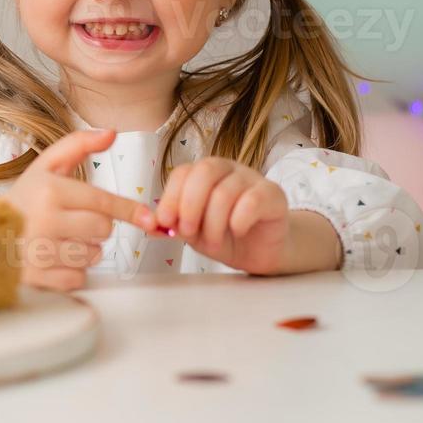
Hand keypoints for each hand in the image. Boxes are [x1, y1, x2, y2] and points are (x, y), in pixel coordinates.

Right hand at [10, 128, 160, 291]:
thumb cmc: (22, 200)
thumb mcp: (45, 166)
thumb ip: (78, 145)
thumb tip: (112, 133)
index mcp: (50, 191)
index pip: (103, 202)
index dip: (129, 210)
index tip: (147, 218)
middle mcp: (45, 221)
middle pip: (103, 230)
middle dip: (94, 227)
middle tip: (72, 222)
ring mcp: (40, 252)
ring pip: (92, 255)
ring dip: (83, 250)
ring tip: (58, 240)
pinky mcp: (37, 277)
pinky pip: (77, 278)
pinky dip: (70, 271)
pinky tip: (52, 259)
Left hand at [154, 156, 293, 274]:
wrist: (260, 252)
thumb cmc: (225, 236)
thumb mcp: (192, 232)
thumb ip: (171, 224)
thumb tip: (149, 223)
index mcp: (204, 174)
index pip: (183, 172)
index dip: (171, 197)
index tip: (165, 222)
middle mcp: (228, 170)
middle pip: (204, 172)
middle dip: (189, 205)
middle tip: (188, 232)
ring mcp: (252, 179)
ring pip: (225, 192)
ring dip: (213, 224)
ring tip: (213, 244)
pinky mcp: (273, 195)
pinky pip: (252, 202)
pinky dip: (238, 221)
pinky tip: (237, 232)